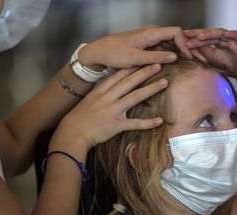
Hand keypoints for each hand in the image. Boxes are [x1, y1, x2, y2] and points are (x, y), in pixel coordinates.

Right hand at [51, 64, 166, 150]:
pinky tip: (159, 120)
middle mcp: (108, 98)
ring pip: (135, 97)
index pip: (119, 75)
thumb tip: (113, 85)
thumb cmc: (80, 117)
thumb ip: (102, 92)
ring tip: (164, 82)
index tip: (143, 58)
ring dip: (151, 89)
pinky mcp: (116, 125)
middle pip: (129, 82)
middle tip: (158, 64)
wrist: (72, 133)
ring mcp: (113, 110)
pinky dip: (147, 123)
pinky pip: (134, 123)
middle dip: (145, 72)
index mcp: (101, 91)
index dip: (132, 66)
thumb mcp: (90, 99)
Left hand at [77, 26, 192, 69]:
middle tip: (199, 60)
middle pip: (176, 37)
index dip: (185, 44)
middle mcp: (152, 34)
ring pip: (172, 43)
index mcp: (150, 33)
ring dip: (182, 51)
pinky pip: (165, 48)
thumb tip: (174, 56)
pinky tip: (179, 63)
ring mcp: (150, 39)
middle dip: (188, 47)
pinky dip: (173, 54)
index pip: (175, 32)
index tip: (189, 57)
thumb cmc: (114, 53)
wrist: (100, 51)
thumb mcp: (135, 58)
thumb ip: (155, 57)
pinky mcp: (148, 46)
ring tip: (192, 63)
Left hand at [184, 28, 236, 82]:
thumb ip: (202, 53)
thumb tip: (188, 48)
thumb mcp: (211, 60)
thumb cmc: (227, 66)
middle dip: (197, 33)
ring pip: (220, 33)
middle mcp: (222, 38)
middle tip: (186, 34)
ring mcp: (232, 39)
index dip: (192, 36)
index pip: (202, 36)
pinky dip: (232, 35)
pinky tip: (225, 35)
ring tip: (200, 36)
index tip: (181, 37)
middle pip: (209, 33)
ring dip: (210, 34)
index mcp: (214, 41)